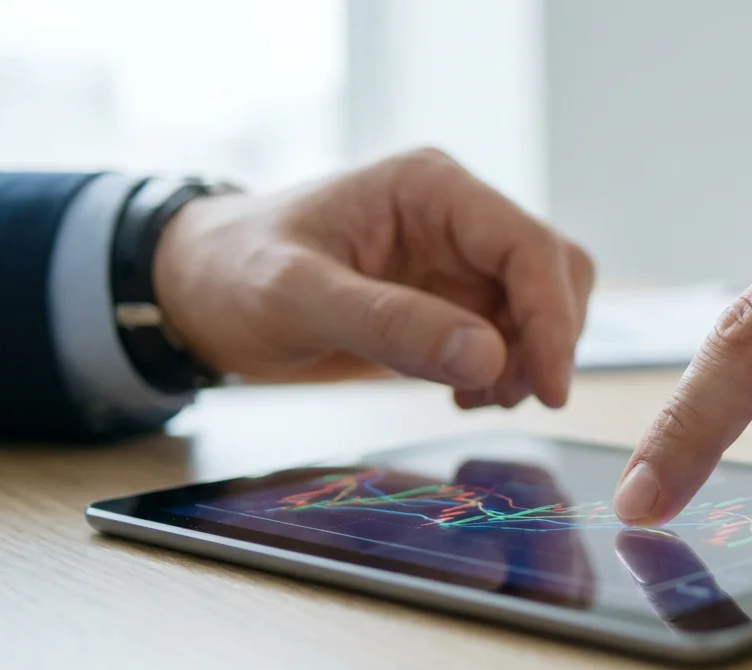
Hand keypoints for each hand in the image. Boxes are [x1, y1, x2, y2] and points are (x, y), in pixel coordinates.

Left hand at [154, 148, 594, 407]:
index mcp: (429, 188)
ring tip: (474, 398)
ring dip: (528, 361)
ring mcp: (458, 257)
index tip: (552, 387)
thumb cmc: (234, 274)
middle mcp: (457, 215)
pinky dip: (505, 371)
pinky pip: (511, 335)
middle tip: (506, 397)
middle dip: (546, 341)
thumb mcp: (297, 298)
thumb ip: (391, 324)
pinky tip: (464, 393)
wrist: (198, 292)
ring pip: (541, 307)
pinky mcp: (452, 298)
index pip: (529, 246)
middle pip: (553, 273)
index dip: (552, 318)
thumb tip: (488, 358)